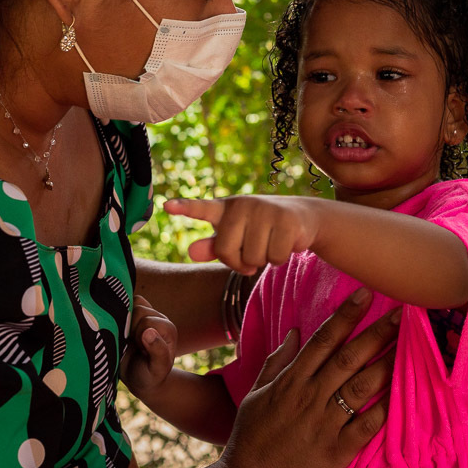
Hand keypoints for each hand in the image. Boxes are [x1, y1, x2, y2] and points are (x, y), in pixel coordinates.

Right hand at [120, 295, 176, 397]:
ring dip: (123, 321)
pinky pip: (120, 304)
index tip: (142, 351)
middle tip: (133, 345)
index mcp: (167, 329)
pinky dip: (115, 314)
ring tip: (126, 338)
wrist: (138, 379)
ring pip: (129, 304)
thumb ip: (158, 352)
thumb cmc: (150, 375)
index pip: (148, 321)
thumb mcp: (157, 369)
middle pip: (139, 310)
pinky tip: (117, 331)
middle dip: (131, 329)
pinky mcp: (130, 315)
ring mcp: (143, 315)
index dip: (140, 336)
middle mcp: (157, 318)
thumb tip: (149, 332)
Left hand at [165, 196, 321, 275]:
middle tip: (251, 253)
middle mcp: (243, 205)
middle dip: (239, 262)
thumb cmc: (259, 229)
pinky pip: (274, 257)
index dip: (184, 208)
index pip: (202, 208)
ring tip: (270, 243)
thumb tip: (191, 252)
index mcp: (226, 209)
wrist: (301, 217)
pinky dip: (279, 258)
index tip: (167, 206)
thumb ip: (213, 246)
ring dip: (262, 261)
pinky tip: (285, 243)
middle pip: (227, 251)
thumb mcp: (234, 237)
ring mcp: (265, 210)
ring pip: (253, 258)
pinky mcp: (286, 220)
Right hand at [218, 287, 398, 467]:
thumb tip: (295, 331)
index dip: (345, 315)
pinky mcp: (336, 451)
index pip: (323, 340)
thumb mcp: (255, 394)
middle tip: (401, 313)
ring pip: (361, 387)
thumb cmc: (251, 437)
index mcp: (291, 381)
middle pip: (348, 358)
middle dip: (376, 333)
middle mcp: (310, 397)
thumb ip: (277, 362)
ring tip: (408, 345)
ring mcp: (325, 424)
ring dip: (386, 364)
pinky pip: (366, 426)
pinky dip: (384, 408)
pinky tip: (402, 392)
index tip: (365, 294)